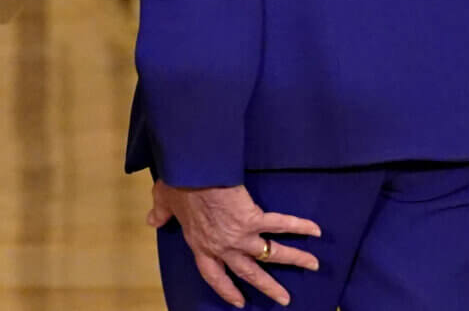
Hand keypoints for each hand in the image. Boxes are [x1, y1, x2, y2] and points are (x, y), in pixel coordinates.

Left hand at [147, 180, 321, 306]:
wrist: (192, 171)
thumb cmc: (177, 184)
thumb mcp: (164, 200)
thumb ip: (161, 213)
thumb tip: (152, 220)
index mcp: (201, 245)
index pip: (213, 275)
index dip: (226, 288)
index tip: (238, 301)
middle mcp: (222, 246)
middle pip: (249, 273)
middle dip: (268, 286)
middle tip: (285, 299)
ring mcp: (240, 236)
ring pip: (271, 254)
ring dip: (295, 259)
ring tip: (313, 265)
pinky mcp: (253, 219)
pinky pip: (280, 224)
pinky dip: (299, 226)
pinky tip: (316, 230)